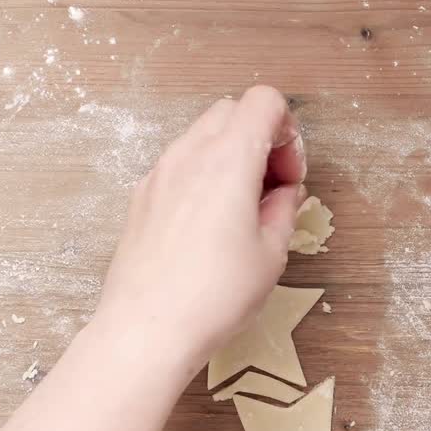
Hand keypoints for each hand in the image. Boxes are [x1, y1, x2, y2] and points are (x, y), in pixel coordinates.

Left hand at [93, 85, 306, 367]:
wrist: (145, 329)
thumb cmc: (215, 295)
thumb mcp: (271, 254)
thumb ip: (284, 209)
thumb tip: (283, 193)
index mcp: (228, 158)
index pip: (264, 100)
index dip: (288, 132)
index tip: (289, 177)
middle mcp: (188, 154)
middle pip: (232, 111)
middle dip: (260, 140)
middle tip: (270, 192)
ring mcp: (158, 174)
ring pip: (202, 137)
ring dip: (230, 158)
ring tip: (240, 213)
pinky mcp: (141, 198)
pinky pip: (178, 166)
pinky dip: (201, 177)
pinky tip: (207, 227)